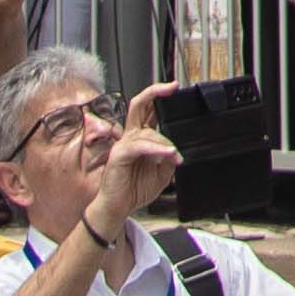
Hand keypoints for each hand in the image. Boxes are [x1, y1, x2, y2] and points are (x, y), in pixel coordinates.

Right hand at [98, 89, 184, 226]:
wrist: (119, 207)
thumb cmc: (135, 190)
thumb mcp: (161, 173)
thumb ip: (169, 159)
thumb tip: (175, 149)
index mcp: (140, 138)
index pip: (148, 112)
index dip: (159, 98)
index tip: (174, 89)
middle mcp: (130, 137)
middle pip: (138, 105)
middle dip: (154, 92)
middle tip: (171, 88)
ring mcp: (123, 144)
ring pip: (147, 131)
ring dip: (165, 142)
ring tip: (175, 156)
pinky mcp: (119, 155)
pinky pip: (139, 146)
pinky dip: (155, 148)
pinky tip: (167, 153)